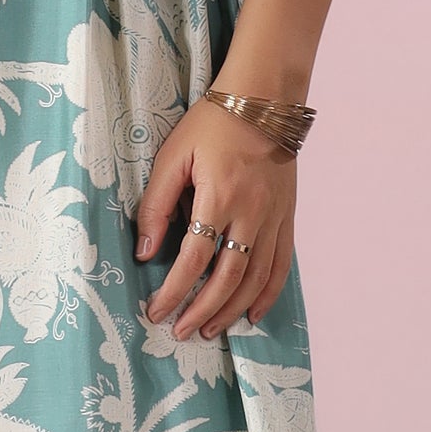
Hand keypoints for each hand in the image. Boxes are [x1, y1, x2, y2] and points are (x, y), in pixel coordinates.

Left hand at [134, 97, 297, 337]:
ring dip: (233, 309)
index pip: (194, 257)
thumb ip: (156, 204)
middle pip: (228, 276)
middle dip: (202, 310)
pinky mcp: (287, 217)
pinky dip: (268, 293)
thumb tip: (144, 251)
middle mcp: (251, 212)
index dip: (174, 290)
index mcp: (219, 195)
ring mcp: (274, 217)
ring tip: (210, 329)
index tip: (156, 311)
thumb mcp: (173, 156)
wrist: (264, 99)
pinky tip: (253, 313)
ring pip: (257, 277)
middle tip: (180, 332)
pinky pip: (281, 264)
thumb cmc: (211, 124)